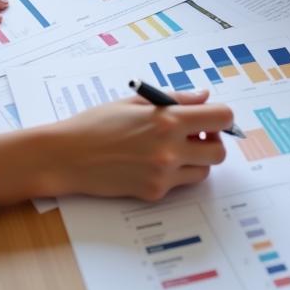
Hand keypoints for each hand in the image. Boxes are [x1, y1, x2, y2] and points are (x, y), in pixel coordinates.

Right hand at [44, 90, 231, 200]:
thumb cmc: (97, 123)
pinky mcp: (154, 193)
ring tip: (171, 149)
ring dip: (196, 160)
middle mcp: (170, 149)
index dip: (219, 117)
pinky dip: (173, 174)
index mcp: (168, 120)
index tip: (208, 118)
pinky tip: (150, 162)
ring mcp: (164, 175)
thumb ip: (176, 99)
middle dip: (211, 142)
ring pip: (204, 171)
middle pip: (220, 152)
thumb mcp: (136, 101)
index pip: (221, 117)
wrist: (67, 155)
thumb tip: (204, 97)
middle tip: (193, 135)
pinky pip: (180, 184)